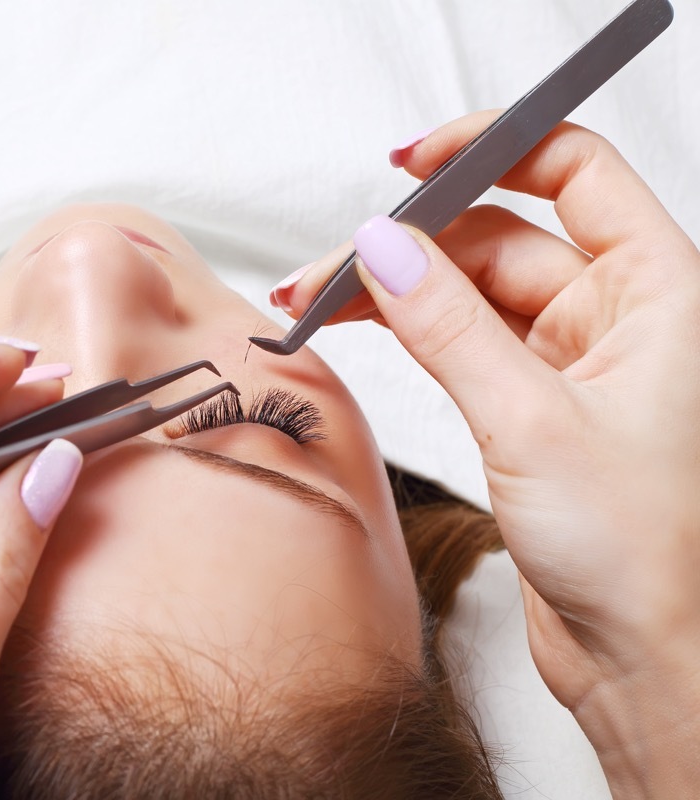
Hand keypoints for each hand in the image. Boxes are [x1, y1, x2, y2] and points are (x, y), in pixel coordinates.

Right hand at [275, 114, 699, 795]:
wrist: (651, 662)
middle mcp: (618, 319)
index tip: (413, 162)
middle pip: (501, 236)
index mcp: (658, 292)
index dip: (492, 150)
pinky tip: (361, 331)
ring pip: (471, 293)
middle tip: (334, 267)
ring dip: (397, 289)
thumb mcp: (532, 422)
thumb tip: (386, 248)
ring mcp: (572, 366)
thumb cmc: (649, 556)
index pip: (572, 171)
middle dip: (412, 241)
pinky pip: (463, 345)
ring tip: (319, 300)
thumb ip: (448, 327)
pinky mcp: (533, 412)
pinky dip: (410, 335)